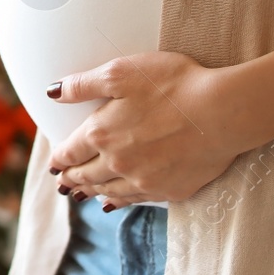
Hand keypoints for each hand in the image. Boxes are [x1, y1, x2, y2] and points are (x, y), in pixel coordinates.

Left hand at [45, 52, 246, 207]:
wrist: (221, 112)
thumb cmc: (173, 85)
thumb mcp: (121, 72)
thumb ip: (83, 84)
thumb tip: (52, 93)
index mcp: (102, 133)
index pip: (71, 151)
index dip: (59, 158)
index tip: (53, 164)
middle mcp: (117, 162)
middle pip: (86, 175)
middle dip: (71, 178)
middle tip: (63, 183)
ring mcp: (143, 180)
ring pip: (108, 191)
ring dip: (92, 193)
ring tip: (82, 195)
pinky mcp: (169, 190)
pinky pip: (134, 200)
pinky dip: (119, 202)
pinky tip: (114, 202)